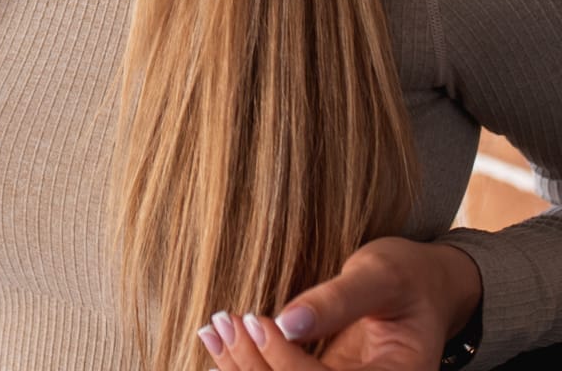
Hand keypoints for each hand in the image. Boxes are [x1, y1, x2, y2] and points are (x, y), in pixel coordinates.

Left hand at [197, 237, 480, 370]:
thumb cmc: (406, 274)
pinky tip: (219, 340)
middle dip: (254, 369)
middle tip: (221, 323)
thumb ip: (338, 300)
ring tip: (212, 331)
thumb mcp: (379, 276)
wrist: (423, 284)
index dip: (285, 361)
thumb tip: (286, 321)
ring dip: (242, 369)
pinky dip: (248, 363)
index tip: (254, 319)